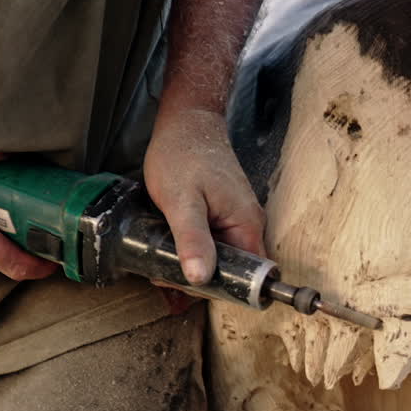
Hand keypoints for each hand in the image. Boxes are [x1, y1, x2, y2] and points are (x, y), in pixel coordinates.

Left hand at [143, 107, 264, 284]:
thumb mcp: (181, 201)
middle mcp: (248, 225)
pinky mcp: (225, 213)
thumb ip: (192, 240)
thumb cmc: (182, 155)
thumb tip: (200, 278)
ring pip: (223, 258)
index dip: (221, 288)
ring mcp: (238, 219)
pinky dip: (195, 249)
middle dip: (200, 278)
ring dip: (195, 264)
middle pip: (234, 270)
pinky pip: (216, 243)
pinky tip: (171, 245)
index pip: (247, 275)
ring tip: (161, 259)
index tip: (188, 286)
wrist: (186, 122)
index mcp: (246, 225)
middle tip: (163, 273)